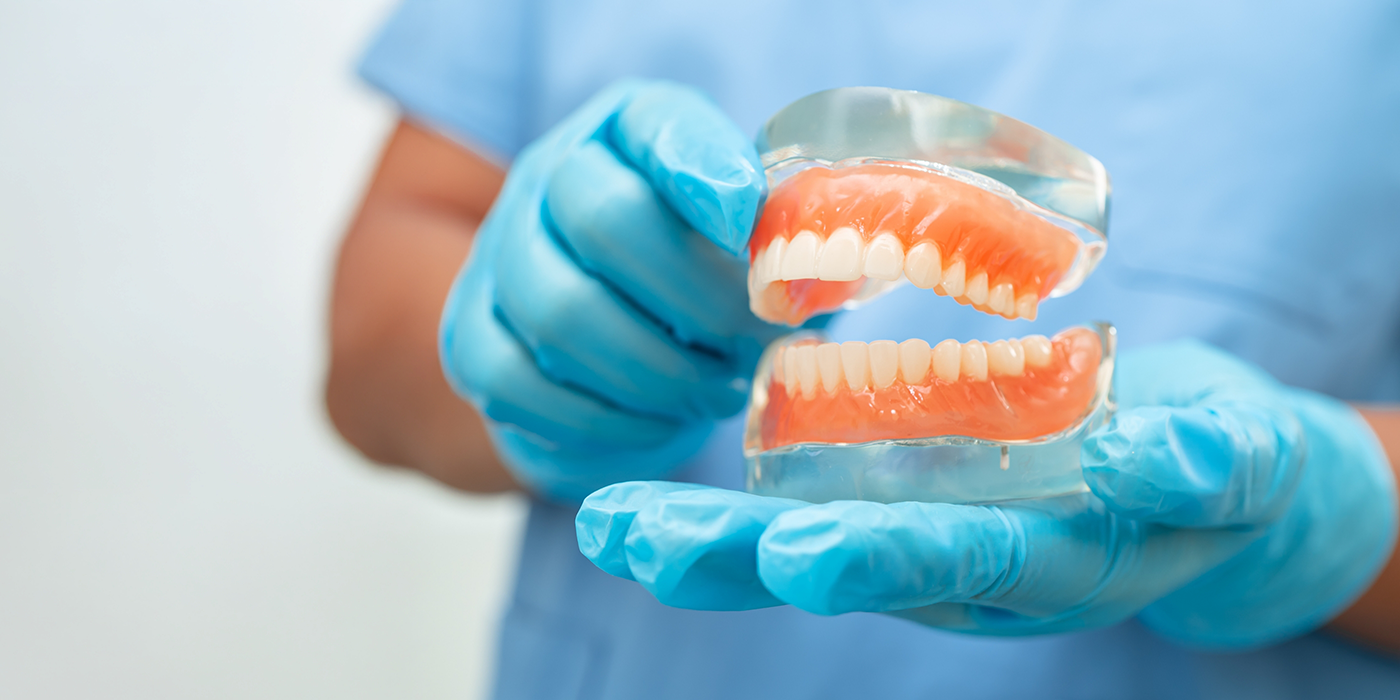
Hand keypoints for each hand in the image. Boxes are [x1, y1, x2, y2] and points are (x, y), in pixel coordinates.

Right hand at [440, 79, 778, 501]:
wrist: (585, 334)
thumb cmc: (689, 274)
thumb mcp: (742, 235)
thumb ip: (781, 237)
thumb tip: (823, 277)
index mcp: (624, 131)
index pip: (656, 125)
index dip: (702, 169)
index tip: (749, 227)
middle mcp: (546, 178)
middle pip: (604, 219)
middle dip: (697, 297)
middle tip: (753, 342)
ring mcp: (496, 258)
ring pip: (562, 313)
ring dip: (659, 368)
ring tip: (715, 388)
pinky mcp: (471, 342)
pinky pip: (525, 386)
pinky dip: (608, 415)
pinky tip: (660, 418)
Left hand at [577, 341, 1397, 647]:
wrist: (1200, 476)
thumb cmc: (1222, 472)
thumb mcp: (1237, 462)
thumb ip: (1207, 463)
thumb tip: (1154, 457)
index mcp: (1046, 555)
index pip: (953, 558)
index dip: (878, 558)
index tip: (795, 555)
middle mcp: (965, 557)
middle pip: (843, 560)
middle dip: (740, 558)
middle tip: (636, 541)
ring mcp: (924, 530)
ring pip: (801, 540)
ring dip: (700, 536)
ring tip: (603, 524)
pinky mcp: (902, 496)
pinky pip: (806, 502)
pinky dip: (725, 501)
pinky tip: (641, 491)